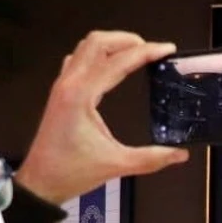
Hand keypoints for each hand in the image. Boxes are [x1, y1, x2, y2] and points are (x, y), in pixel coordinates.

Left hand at [16, 31, 189, 205]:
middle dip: (127, 40)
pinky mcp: (60, 92)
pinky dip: (97, 55)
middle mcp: (69, 83)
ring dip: (111, 44)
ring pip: (85, 47)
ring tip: (135, 53)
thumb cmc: (72, 172)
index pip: (118, 61)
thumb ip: (152, 158)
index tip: (167, 49)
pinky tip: (110, 65)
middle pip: (97, 42)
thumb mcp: (116, 165)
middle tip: (151, 50)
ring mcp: (62, 86)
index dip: (146, 52)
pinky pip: (77, 60)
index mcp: (81, 95)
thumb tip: (181, 154)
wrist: (40, 182)